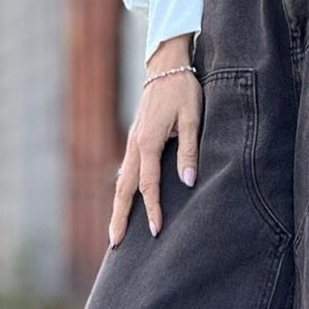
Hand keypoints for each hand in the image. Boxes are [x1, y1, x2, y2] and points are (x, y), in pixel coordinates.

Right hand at [110, 52, 201, 244]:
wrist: (166, 64)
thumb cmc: (183, 89)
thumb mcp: (193, 117)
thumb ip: (190, 150)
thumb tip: (188, 182)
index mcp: (148, 142)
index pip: (148, 185)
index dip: (153, 210)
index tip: (156, 231)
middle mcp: (135, 144)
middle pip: (124, 189)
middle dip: (120, 217)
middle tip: (115, 243)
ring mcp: (132, 141)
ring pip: (121, 180)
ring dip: (118, 206)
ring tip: (115, 230)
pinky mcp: (135, 138)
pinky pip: (125, 170)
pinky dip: (122, 190)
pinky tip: (124, 200)